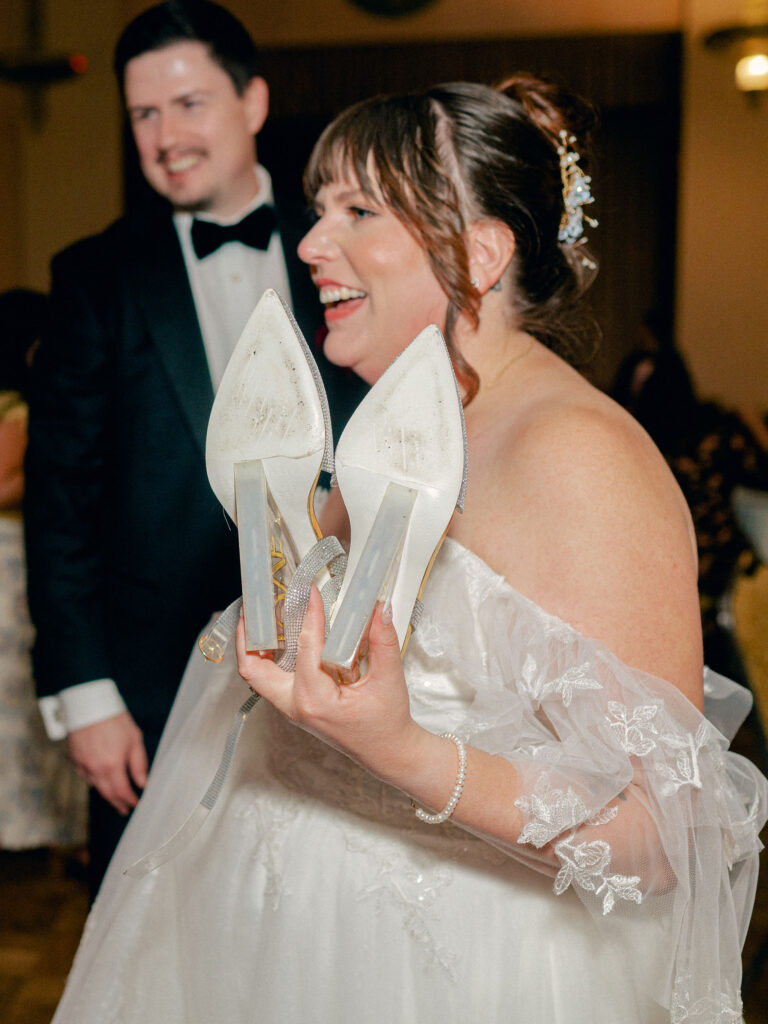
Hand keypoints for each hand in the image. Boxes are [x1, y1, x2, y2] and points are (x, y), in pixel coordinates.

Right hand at [67, 711, 147, 814]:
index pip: (122, 792)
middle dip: (118, 803)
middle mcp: (96, 769)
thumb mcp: (134, 739)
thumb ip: (138, 764)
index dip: (129, 800)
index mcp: (112, 765)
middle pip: (107, 793)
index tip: (135, 804)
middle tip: (124, 809)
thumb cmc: (114, 719)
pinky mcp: (74, 758)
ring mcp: (83, 764)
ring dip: (106, 792)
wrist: (89, 705)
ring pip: (95, 785)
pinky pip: (85, 775)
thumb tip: (142, 783)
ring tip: (115, 797)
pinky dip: (94, 780)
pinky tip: (100, 780)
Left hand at [236, 588, 423, 780]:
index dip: (307, 614)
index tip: (308, 591)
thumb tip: (380, 609)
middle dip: (248, 636)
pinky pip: (271, 680)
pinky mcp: (296, 705)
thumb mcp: (389, 680)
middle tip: (254, 607)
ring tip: (260, 618)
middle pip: (254, 669)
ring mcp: (293, 708)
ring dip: (254, 647)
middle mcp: (296, 705)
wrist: (387, 752)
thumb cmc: (386, 724)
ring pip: (258, 676)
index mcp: (316, 700)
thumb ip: (384, 641)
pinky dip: (268, 657)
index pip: (305, 647)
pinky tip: (280, 638)